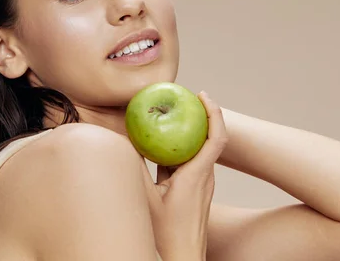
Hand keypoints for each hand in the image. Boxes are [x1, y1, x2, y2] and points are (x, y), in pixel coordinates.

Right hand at [148, 91, 228, 260]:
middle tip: (183, 98)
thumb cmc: (166, 236)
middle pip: (210, 138)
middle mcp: (205, 178)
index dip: (214, 112)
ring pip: (199, 151)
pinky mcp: (195, 192)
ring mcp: (202, 185)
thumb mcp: (145, 199)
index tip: (202, 95)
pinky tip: (162, 148)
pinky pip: (190, 164)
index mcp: (197, 176)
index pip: (216, 137)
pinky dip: (180, 150)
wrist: (182, 260)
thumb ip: (135, 169)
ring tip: (172, 117)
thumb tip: (123, 144)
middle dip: (200, 115)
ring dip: (190, 132)